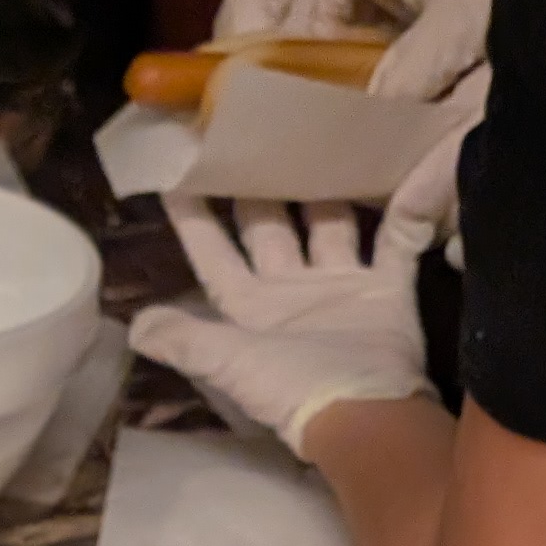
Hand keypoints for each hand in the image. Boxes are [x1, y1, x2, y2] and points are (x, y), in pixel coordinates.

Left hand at [130, 117, 475, 447]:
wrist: (369, 415)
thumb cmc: (294, 388)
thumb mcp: (229, 363)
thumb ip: (184, 341)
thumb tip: (131, 328)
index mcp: (251, 308)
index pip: (213, 255)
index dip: (194, 217)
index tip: (177, 169)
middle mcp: (292, 292)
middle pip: (271, 226)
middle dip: (260, 185)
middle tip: (252, 129)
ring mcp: (342, 289)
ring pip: (330, 223)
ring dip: (326, 186)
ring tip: (320, 130)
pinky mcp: (388, 290)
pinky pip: (399, 237)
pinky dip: (410, 203)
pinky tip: (414, 161)